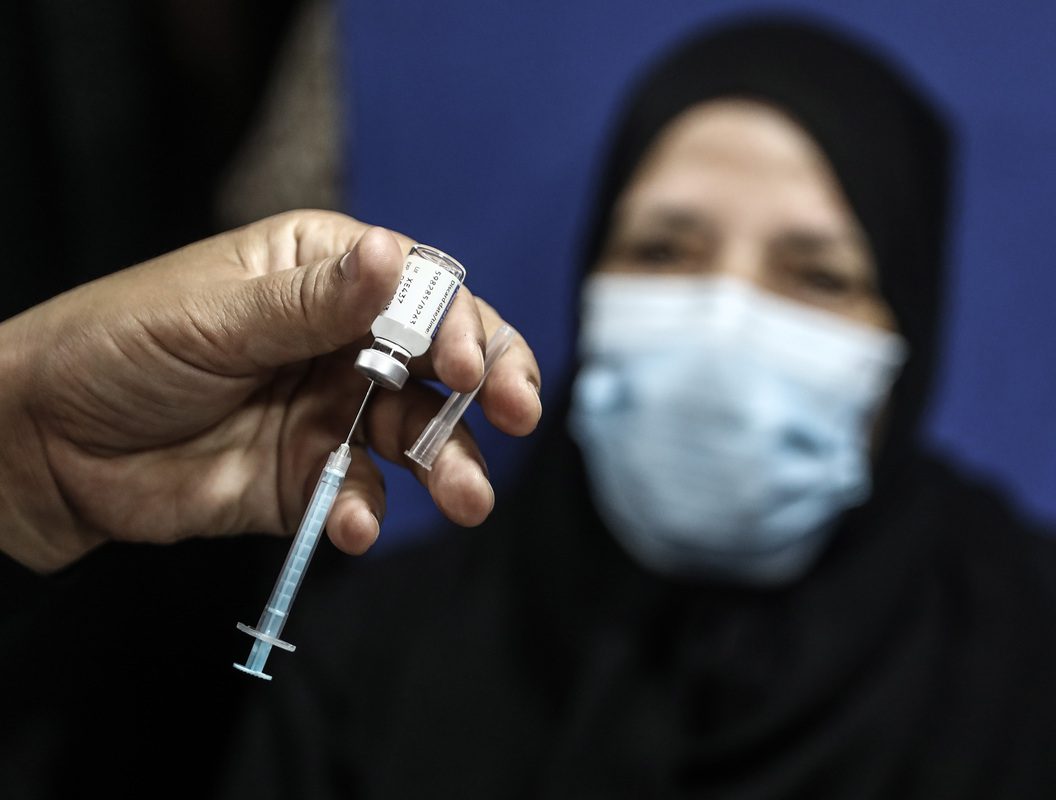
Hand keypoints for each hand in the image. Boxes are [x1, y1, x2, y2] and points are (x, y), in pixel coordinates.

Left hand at [0, 210, 540, 571]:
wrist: (41, 446)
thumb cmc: (116, 347)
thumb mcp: (217, 314)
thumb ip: (315, 301)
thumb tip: (398, 257)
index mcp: (324, 274)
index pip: (421, 290)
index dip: (460, 324)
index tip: (470, 366)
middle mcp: (341, 340)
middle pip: (440, 360)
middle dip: (487, 386)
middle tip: (518, 414)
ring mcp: (330, 411)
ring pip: (417, 433)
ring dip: (449, 463)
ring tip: (467, 498)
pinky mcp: (310, 478)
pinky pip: (362, 493)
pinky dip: (367, 510)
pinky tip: (353, 524)